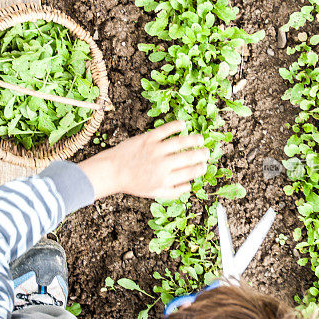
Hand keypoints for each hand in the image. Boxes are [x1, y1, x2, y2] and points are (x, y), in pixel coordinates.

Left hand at [79, 120, 208, 200]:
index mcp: (165, 180)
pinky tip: (183, 124)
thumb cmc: (133, 183)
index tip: (204, 165)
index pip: (189, 173)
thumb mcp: (153, 193)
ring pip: (180, 143)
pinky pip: (165, 130)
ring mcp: (155, 150)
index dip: (200, 168)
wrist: (112, 171)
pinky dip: (175, 126)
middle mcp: (162, 165)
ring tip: (200, 138)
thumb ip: (173, 192)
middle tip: (206, 152)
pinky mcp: (147, 139)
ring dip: (193, 140)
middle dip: (201, 154)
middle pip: (188, 158)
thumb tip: (189, 186)